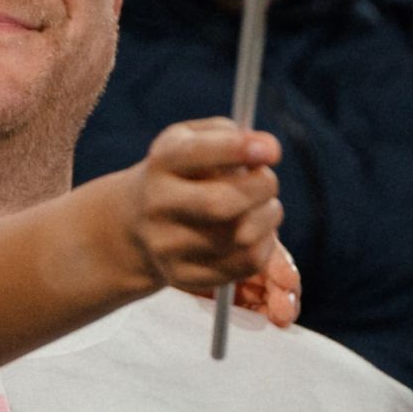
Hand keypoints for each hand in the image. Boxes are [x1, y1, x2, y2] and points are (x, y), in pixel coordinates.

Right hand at [125, 120, 301, 327]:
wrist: (139, 221)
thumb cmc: (183, 172)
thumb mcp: (195, 139)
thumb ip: (232, 136)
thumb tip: (268, 149)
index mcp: (162, 162)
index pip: (197, 154)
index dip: (238, 150)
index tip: (273, 151)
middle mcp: (158, 205)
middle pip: (220, 204)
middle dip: (262, 189)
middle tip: (268, 182)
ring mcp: (168, 246)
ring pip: (242, 238)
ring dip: (268, 218)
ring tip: (264, 207)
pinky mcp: (185, 275)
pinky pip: (246, 265)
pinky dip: (265, 246)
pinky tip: (256, 233)